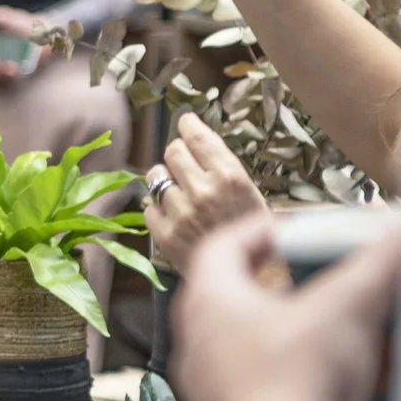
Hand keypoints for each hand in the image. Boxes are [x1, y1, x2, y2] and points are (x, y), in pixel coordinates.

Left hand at [146, 115, 271, 268]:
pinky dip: (158, 208)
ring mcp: (182, 213)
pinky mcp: (165, 234)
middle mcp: (204, 192)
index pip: (197, 137)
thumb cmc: (252, 234)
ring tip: (179, 191)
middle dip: (177, 153)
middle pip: (173, 151)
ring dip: (164, 179)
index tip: (185, 121)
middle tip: (184, 163)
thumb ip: (223, 166)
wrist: (249, 280)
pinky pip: (148, 206)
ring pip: (154, 175)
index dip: (188, 124)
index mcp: (230, 178)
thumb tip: (195, 136)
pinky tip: (175, 215)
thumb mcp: (250, 193)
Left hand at [173, 212, 400, 400]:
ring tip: (352, 338)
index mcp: (209, 302)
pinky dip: (311, 386)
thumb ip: (378, 264)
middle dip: (292, 289)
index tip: (295, 229)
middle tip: (328, 284)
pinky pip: (273, 395)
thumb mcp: (347, 309)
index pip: (223, 246)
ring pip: (260, 351)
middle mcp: (199, 346)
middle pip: (242, 300)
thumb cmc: (292, 385)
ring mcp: (213, 393)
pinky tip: (353, 393)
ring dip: (305, 341)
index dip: (260, 229)